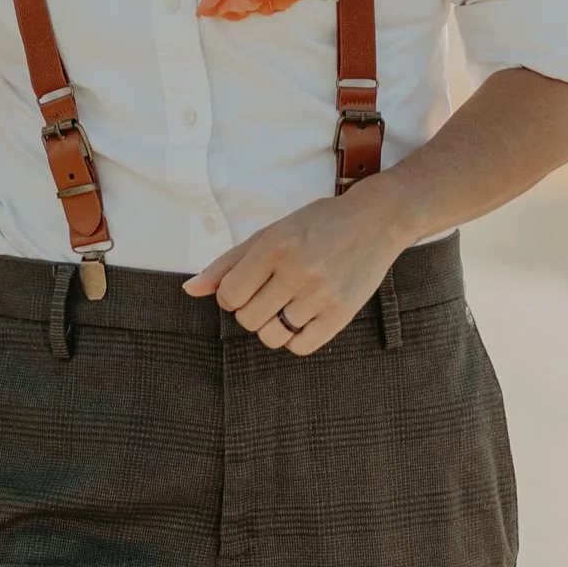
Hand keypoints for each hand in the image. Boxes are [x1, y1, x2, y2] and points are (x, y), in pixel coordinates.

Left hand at [184, 184, 406, 353]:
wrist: (376, 220)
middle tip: (269, 294)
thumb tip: (190, 290)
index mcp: (274, 247)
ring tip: (285, 306)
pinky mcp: (342, 312)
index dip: (231, 296)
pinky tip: (302, 318)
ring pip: (272, 336)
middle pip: (248, 319)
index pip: (229, 295)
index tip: (247, 286)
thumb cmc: (317, 225)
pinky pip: (301, 346)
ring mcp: (322, 293)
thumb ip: (228, 262)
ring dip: (271, 327)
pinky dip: (294, 338)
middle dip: (251, 311)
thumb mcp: (270, 233)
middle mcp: (297, 270)